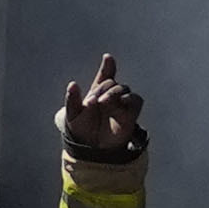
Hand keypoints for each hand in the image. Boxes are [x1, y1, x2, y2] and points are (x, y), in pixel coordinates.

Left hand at [58, 53, 146, 168]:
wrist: (92, 149)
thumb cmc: (81, 130)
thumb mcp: (72, 115)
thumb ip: (72, 99)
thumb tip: (73, 84)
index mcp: (97, 92)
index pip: (104, 76)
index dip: (107, 67)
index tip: (108, 58)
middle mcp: (110, 96)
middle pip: (110, 83)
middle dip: (102, 89)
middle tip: (93, 102)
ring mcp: (121, 104)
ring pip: (123, 89)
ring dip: (113, 92)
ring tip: (103, 102)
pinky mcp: (131, 115)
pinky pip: (136, 101)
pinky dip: (130, 99)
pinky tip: (122, 102)